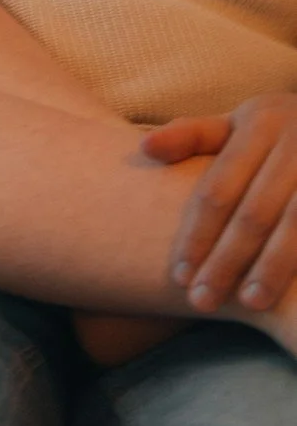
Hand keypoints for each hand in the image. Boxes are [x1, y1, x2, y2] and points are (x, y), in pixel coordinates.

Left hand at [142, 93, 296, 313]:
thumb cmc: (280, 127)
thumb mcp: (239, 120)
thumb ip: (193, 135)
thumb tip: (144, 149)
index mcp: (259, 124)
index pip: (218, 190)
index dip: (197, 235)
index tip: (179, 277)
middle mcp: (295, 143)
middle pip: (253, 214)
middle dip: (226, 261)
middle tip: (202, 301)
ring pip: (293, 226)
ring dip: (271, 269)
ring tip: (249, 304)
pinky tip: (290, 295)